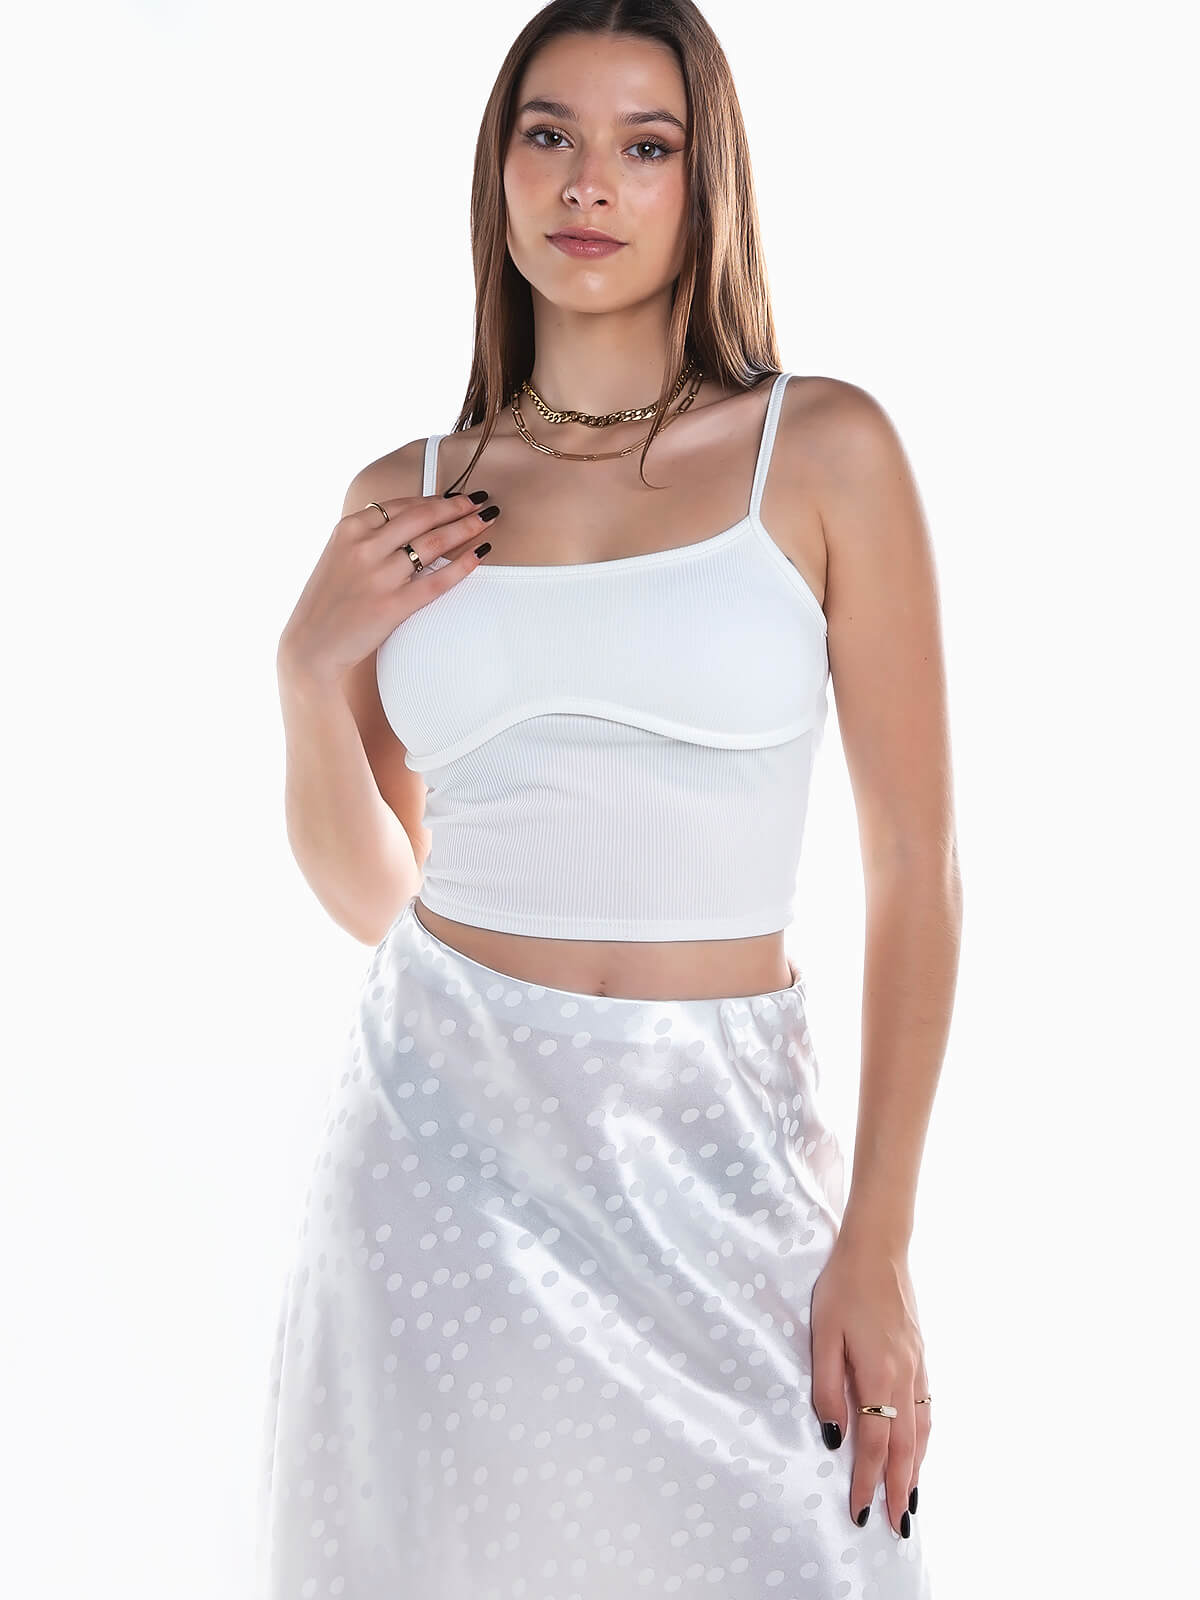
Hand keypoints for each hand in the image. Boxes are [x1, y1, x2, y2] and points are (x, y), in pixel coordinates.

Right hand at [277, 485, 500, 690]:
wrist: (310, 646)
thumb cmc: (328, 602)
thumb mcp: (338, 555)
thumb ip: (368, 536)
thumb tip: (410, 521)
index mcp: (349, 528)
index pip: (401, 504)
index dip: (434, 498)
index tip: (455, 497)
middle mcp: (364, 547)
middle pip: (423, 517)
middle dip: (457, 507)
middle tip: (481, 502)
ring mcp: (379, 576)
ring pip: (434, 543)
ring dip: (466, 528)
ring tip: (486, 521)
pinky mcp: (393, 605)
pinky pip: (437, 580)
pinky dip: (462, 565)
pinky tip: (480, 555)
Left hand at [809, 1235, 930, 1535]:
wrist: (879, 1246)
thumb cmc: (844, 1286)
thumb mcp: (823, 1334)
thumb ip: (828, 1387)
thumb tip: (835, 1434)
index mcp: (880, 1376)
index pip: (872, 1444)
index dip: (865, 1482)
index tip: (860, 1513)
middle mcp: (905, 1378)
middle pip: (904, 1447)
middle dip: (898, 1489)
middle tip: (896, 1526)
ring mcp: (918, 1367)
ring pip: (922, 1431)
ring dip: (916, 1469)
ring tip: (910, 1500)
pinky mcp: (921, 1355)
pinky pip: (927, 1410)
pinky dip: (925, 1439)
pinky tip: (919, 1449)